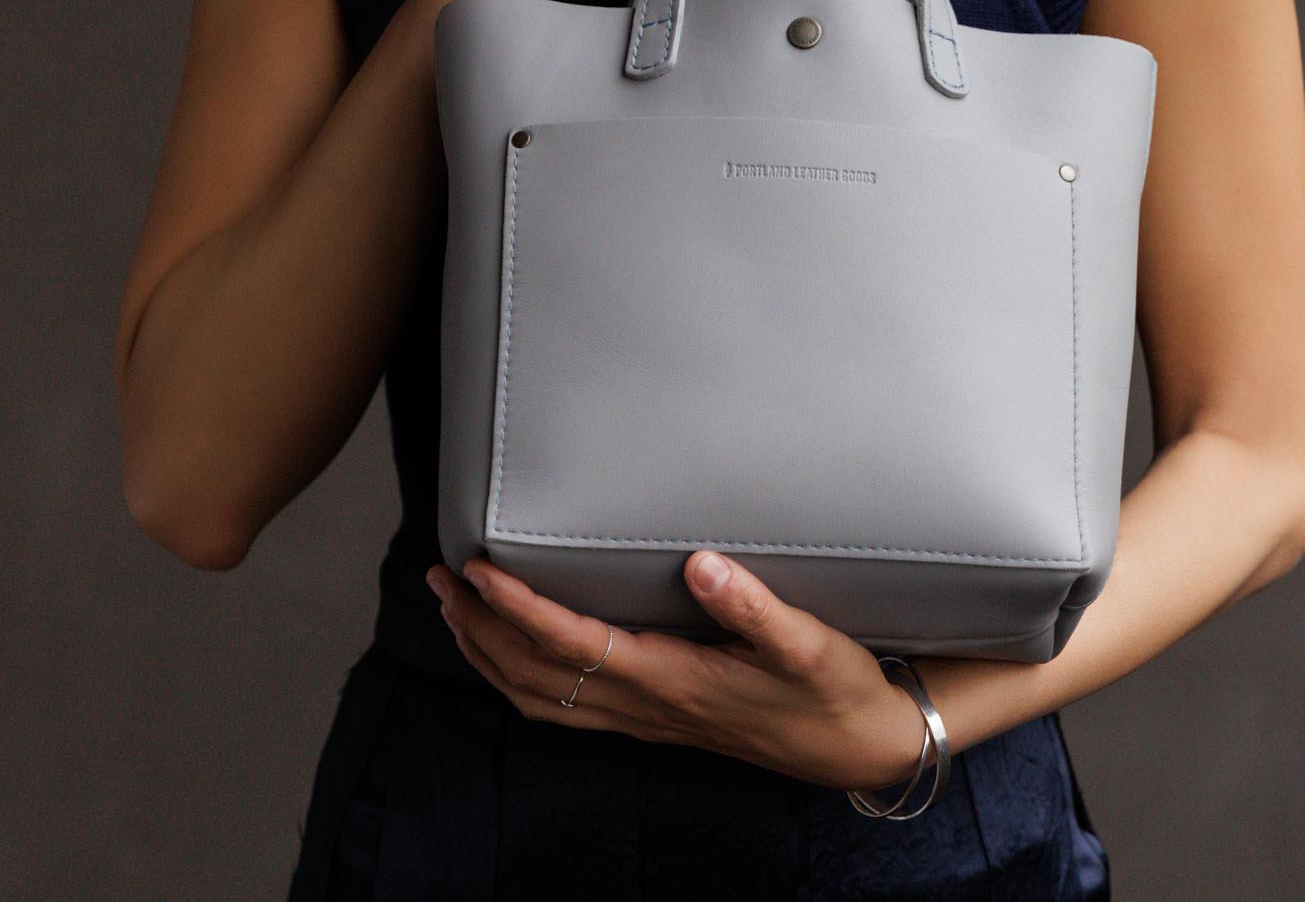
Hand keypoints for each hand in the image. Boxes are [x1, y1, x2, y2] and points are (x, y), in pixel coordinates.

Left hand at [425, 549, 931, 793]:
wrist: (857, 745)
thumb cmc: (832, 690)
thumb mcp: (807, 643)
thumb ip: (753, 605)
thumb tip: (700, 564)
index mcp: (673, 681)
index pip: (573, 646)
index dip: (519, 607)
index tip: (480, 568)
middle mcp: (647, 707)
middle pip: (536, 676)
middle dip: (480, 628)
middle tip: (441, 578)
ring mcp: (647, 719)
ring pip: (542, 699)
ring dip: (489, 655)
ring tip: (457, 609)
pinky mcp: (655, 719)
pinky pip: (565, 710)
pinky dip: (520, 680)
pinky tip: (513, 653)